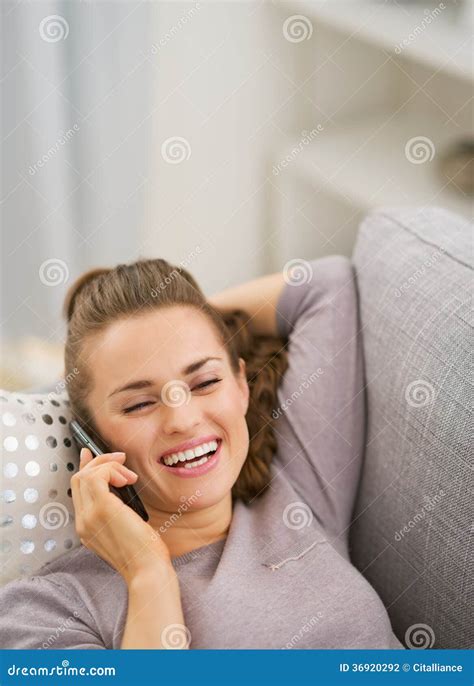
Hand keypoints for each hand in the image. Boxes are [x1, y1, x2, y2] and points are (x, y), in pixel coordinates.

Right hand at [71, 448, 172, 583]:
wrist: (148, 570)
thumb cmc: (144, 553)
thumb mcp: (125, 529)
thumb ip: (117, 511)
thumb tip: (121, 486)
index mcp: (87, 527)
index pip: (77, 491)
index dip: (85, 469)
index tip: (91, 454)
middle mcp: (83, 522)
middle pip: (78, 479)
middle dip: (98, 462)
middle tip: (120, 459)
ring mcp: (89, 516)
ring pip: (85, 474)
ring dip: (108, 466)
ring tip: (129, 476)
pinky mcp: (102, 508)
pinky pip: (98, 476)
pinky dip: (112, 470)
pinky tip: (127, 479)